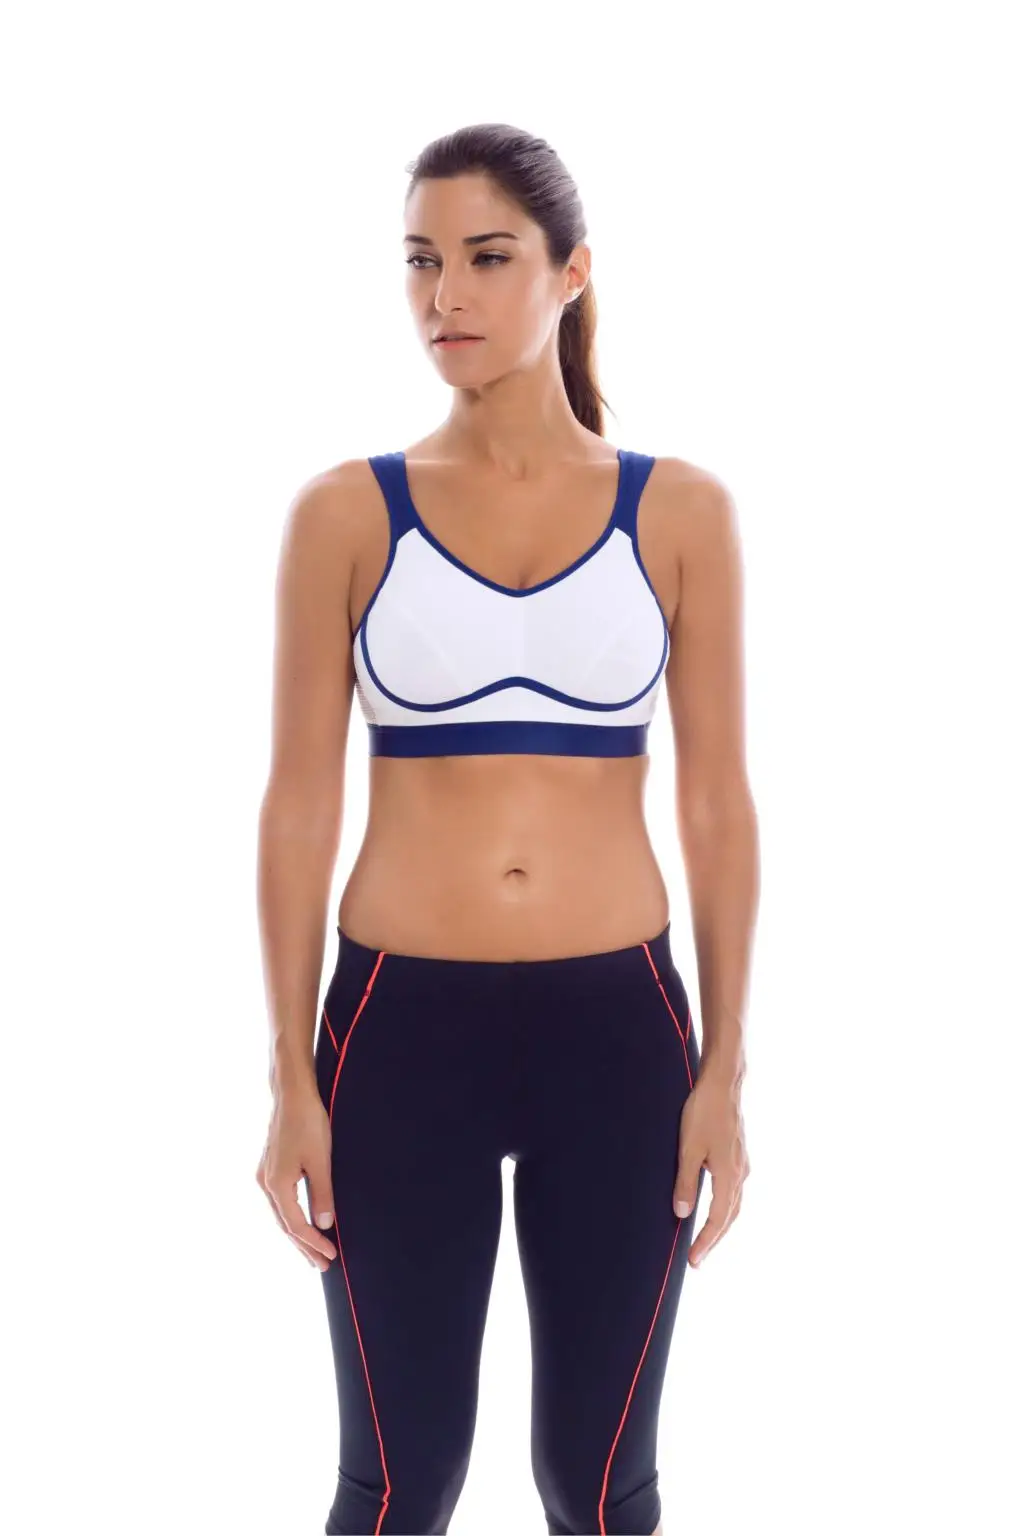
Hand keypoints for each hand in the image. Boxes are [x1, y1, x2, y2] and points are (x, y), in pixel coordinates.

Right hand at [256, 1083, 337, 1271]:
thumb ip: (322, 1194)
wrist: (292, 1094)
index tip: (331, 1256)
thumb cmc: (308, 1123)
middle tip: (322, 1266)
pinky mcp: (269, 1168)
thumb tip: (324, 1225)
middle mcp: (265, 1183)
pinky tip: (302, 1222)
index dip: (313, 1243)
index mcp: (277, 1184)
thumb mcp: (321, 1160)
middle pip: (285, 1225)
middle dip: (304, 1246)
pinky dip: (292, 1217)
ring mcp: (265, 1175)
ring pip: (281, 1214)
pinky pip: (280, 1202)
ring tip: (313, 1252)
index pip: (295, 1225)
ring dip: (298, 1234)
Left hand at [672, 1063, 749, 1267]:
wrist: (722, 1084)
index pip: (718, 1219)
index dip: (705, 1242)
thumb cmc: (703, 1113)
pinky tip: (715, 1204)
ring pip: (734, 1204)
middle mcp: (741, 1173)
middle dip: (714, 1238)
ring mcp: (742, 1163)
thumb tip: (682, 1214)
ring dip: (721, 1223)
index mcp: (729, 1176)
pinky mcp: (738, 1154)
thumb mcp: (688, 1149)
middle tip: (698, 1258)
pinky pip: (734, 1190)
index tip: (694, 1261)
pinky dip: (725, 1206)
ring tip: (706, 1238)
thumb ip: (685, 1183)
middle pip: (730, 1216)